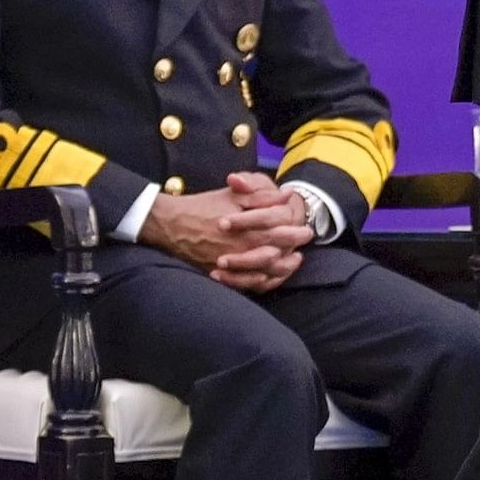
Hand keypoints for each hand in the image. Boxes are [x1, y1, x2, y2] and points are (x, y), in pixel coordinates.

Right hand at [141, 172, 314, 290]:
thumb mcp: (233, 194)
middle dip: (296, 244)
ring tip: (295, 259)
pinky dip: (265, 281)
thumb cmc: (204, 206)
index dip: (298, 228)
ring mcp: (235, 264)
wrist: (172, 225)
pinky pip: (250, 284)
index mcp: (250, 227)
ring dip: (286, 266)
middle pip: (280, 250)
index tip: (306, 226)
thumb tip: (286, 195)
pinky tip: (272, 274)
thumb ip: (262, 195)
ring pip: (269, 271)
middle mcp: (245, 248)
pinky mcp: (224, 274)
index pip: (283, 230)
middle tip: (305, 239)